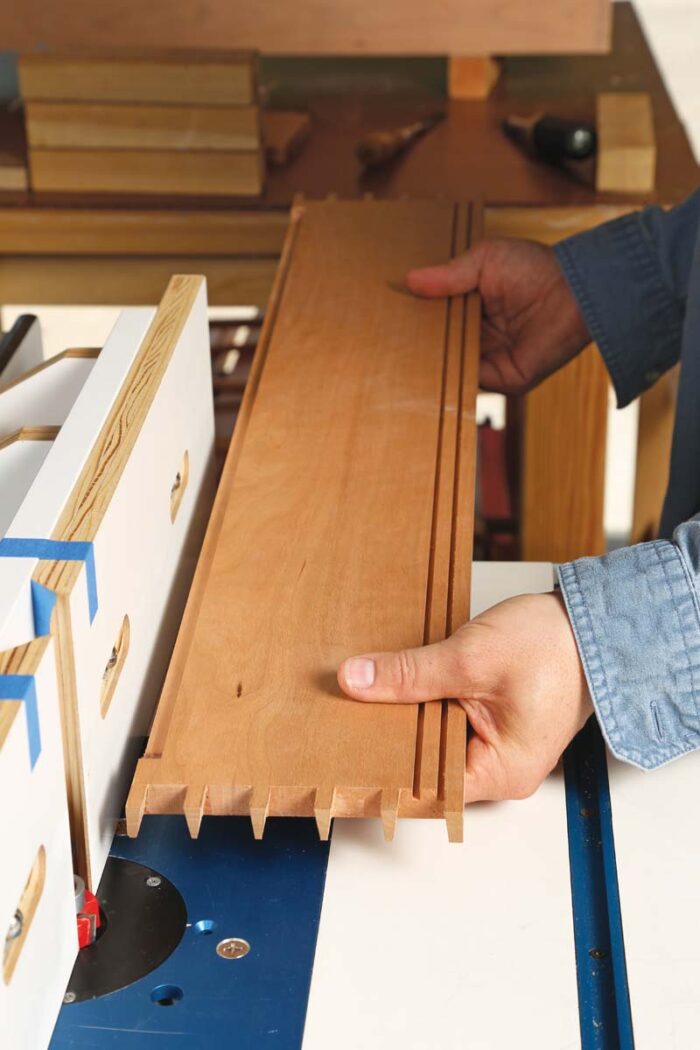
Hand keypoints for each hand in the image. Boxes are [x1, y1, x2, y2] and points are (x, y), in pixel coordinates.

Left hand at [337, 592, 592, 802]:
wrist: (591, 622)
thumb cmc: (551, 646)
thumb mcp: (470, 657)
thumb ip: (409, 674)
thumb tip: (356, 680)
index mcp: (500, 773)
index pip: (424, 788)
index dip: (382, 768)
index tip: (344, 750)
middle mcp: (501, 771)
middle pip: (426, 766)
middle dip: (389, 737)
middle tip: (347, 712)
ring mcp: (500, 749)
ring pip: (434, 742)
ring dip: (408, 716)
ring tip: (369, 695)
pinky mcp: (496, 725)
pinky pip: (449, 724)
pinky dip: (428, 704)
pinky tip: (403, 685)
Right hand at [407, 239, 589, 394]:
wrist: (575, 291)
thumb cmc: (537, 269)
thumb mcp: (485, 260)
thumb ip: (449, 274)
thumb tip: (409, 280)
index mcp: (474, 309)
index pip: (436, 319)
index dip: (415, 318)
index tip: (389, 315)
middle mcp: (481, 338)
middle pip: (440, 346)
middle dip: (417, 343)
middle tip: (386, 339)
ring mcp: (492, 361)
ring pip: (451, 367)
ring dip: (431, 363)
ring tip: (399, 358)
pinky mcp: (505, 380)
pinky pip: (472, 383)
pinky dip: (453, 378)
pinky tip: (431, 370)